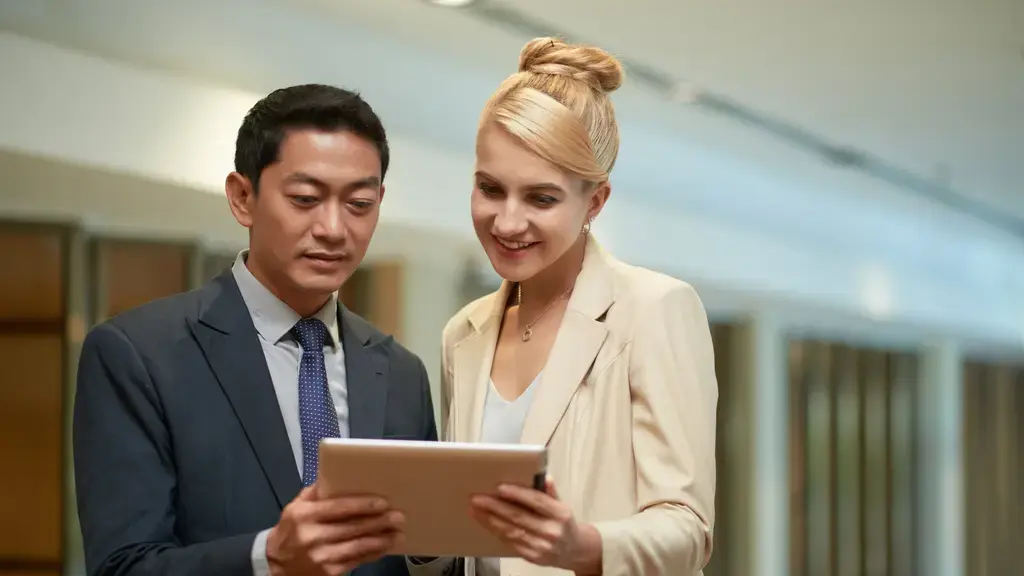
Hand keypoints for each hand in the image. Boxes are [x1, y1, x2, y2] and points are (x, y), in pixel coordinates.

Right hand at [267, 482, 404, 575]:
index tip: (382, 502)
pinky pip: (356, 561)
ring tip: (397, 533)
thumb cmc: (290, 531)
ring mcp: (321, 556)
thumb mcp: (295, 507)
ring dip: (381, 540)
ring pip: (358, 546)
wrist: (276, 564)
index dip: (363, 505)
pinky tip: (384, 547)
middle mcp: (312, 536)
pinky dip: (372, 553)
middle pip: (353, 527)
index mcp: (305, 515)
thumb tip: (337, 475)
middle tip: (398, 516)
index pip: (339, 508)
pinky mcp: (328, 572)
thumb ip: (315, 492)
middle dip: (379, 521)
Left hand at [470, 476, 601, 574]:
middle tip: (477, 498)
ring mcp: (541, 546)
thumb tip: (544, 477)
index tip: (500, 487)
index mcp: (561, 514)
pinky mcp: (532, 557)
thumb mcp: (562, 504)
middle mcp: (551, 531)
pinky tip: (486, 522)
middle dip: (495, 507)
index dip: (518, 494)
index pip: (537, 501)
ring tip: (475, 509)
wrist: (574, 551)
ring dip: (490, 520)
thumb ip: (551, 492)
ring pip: (511, 531)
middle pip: (519, 517)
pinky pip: (510, 542)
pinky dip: (496, 531)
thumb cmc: (564, 523)